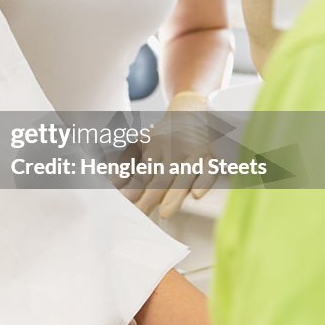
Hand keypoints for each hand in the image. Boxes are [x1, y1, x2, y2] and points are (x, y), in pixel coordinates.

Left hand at [118, 93, 215, 219]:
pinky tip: (196, 195)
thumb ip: (127, 162)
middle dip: (151, 197)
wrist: (194, 111)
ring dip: (174, 195)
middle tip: (140, 214)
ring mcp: (193, 154)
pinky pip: (209, 171)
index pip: (143, 171)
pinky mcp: (211, 159)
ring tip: (164, 212)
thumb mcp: (143, 142)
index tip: (126, 203)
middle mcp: (173, 149)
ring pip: (184, 177)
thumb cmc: (164, 135)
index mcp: (154, 145)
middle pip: (161, 177)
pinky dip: (203, 182)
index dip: (135, 187)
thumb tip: (113, 182)